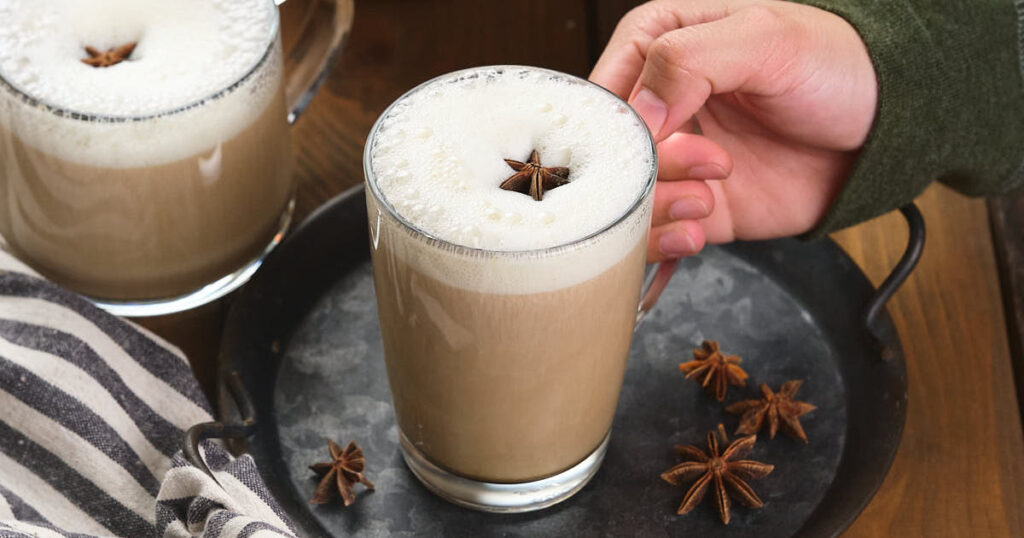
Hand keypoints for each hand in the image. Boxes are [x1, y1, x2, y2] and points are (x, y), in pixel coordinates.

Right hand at [591, 0, 876, 260]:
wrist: (883, 128)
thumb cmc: (834, 64)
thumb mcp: (765, 38)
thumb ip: (689, 60)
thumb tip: (638, 111)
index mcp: (657, 45)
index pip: (599, 90)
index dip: (615, 124)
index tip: (646, 140)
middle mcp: (657, 104)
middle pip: (608, 153)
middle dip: (641, 170)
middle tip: (702, 162)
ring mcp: (674, 160)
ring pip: (626, 199)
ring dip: (658, 208)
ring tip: (707, 197)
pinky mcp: (695, 205)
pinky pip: (656, 233)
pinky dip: (667, 241)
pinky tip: (697, 231)